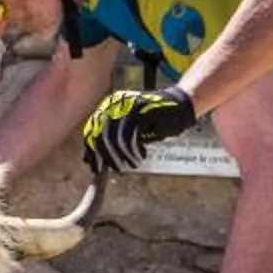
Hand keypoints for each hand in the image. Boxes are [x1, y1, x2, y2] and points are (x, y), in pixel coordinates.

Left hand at [82, 83, 196, 172]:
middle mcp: (115, 103)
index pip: (92, 131)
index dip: (92, 151)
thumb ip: (111, 139)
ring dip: (124, 156)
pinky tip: (141, 156)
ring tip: (132, 164)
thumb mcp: (129, 130)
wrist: (179, 107)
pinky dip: (134, 150)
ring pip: (116, 138)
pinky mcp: (141, 111)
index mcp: (108, 106)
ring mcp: (128, 106)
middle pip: (102, 135)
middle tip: (117, 169)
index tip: (96, 168)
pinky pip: (131, 137)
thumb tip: (92, 159)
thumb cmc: (154, 121)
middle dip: (108, 156)